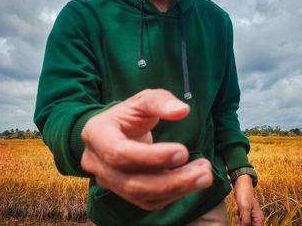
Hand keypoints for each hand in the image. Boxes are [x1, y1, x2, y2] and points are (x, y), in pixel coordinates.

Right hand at [80, 89, 212, 209]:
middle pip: (132, 183)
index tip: (183, 151)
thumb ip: (161, 101)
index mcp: (97, 134)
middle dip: (171, 180)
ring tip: (204, 176)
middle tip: (204, 171)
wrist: (118, 130)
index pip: (118, 153)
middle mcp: (97, 162)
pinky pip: (148, 200)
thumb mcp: (143, 99)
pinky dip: (173, 193)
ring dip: (177, 189)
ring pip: (141, 196)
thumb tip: (182, 110)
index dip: (150, 156)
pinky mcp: (124, 191)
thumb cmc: (129, 113)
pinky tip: (192, 180)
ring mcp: (109, 180)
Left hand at [233, 175, 263, 225]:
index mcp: (259, 219)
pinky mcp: (246, 213)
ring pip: (244, 225)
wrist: (241, 185)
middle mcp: (256, 219)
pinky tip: (236, 211)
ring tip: (237, 213)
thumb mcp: (244, 209)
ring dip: (239, 221)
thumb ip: (246, 221)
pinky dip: (238, 218)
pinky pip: (242, 220)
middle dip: (242, 225)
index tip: (241, 224)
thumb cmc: (244, 194)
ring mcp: (251, 216)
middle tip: (238, 219)